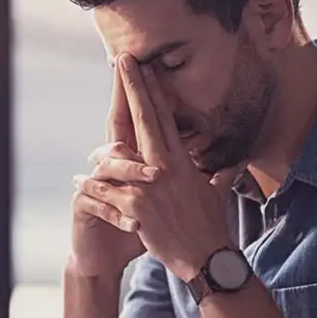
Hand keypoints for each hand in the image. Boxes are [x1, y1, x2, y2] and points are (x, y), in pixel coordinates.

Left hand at [76, 56, 242, 281]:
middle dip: (133, 87)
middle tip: (123, 60)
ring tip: (91, 155)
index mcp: (181, 159)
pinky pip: (107, 188)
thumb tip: (236, 163)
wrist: (205, 257)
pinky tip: (80, 183)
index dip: (153, 90)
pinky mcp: (136, 204)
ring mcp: (150, 183)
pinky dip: (93, 186)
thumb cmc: (210, 227)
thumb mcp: (218, 194)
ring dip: (102, 153)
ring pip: (118, 153)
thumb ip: (221, 174)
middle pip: (146, 117)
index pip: (164, 116)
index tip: (145, 67)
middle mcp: (166, 165)